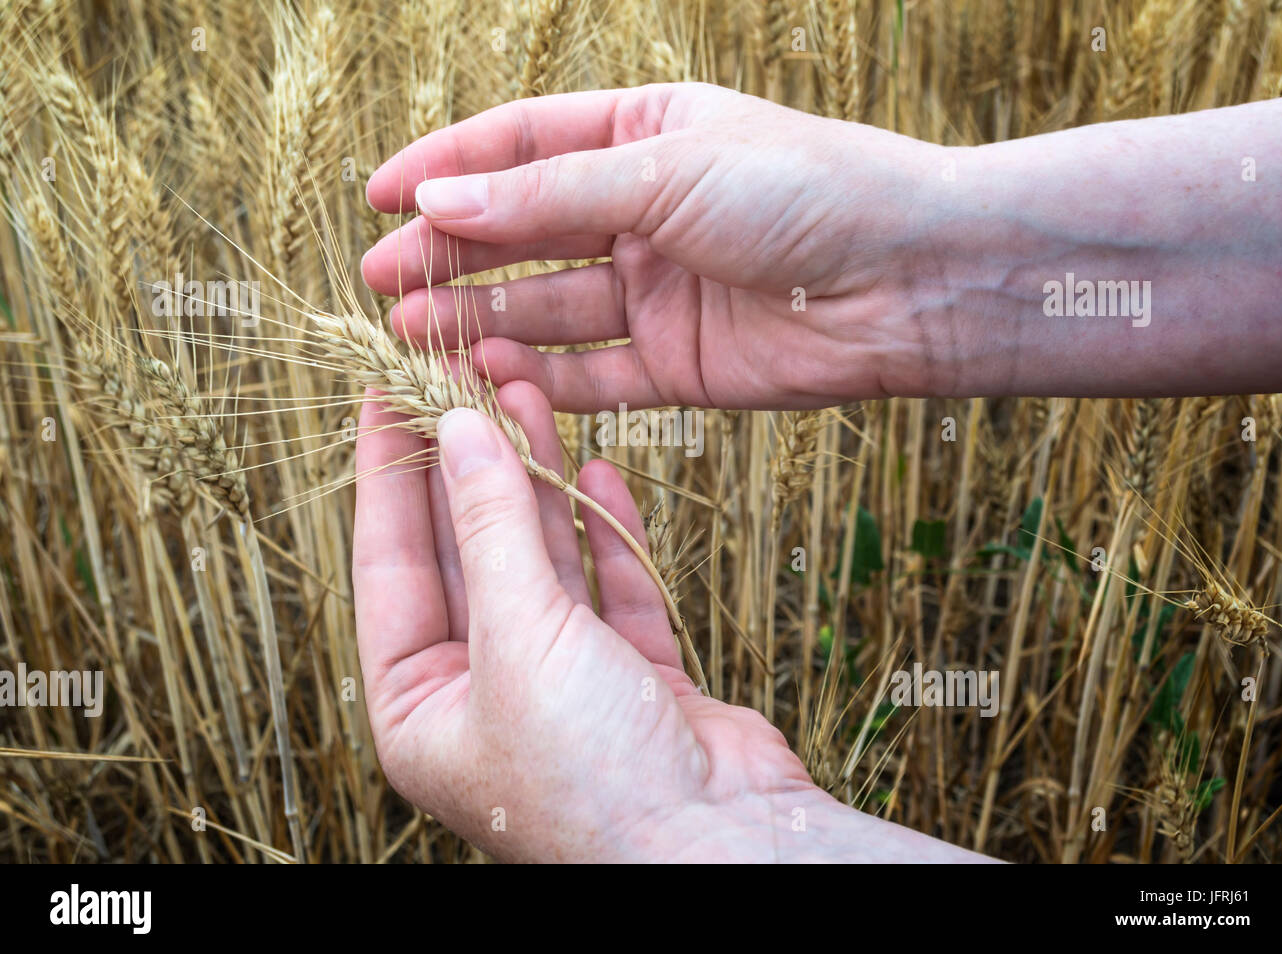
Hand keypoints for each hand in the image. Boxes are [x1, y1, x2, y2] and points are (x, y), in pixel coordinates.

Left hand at [352, 382, 988, 860]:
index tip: (381, 395)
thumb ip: (491, 528)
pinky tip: (593, 473)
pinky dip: (601, 534)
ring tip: (528, 399)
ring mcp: (559, 683)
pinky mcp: (630, 678)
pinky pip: (606, 588)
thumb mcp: (519, 638)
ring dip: (533, 483)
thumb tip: (459, 433)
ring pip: (537, 561)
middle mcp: (481, 693)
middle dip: (466, 465)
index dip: (383, 474)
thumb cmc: (594, 774)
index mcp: (419, 707)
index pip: (387, 564)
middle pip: (464, 552)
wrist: (722, 847)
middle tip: (463, 380)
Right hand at [361, 83, 951, 411]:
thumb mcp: (665, 169)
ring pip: (551, 308)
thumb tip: (438, 200)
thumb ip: (549, 193)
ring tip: (413, 333)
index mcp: (643, 136)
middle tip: (378, 282)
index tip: (375, 197)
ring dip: (482, 319)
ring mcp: (660, 291)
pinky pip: (596, 374)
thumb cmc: (805, 189)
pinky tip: (489, 374)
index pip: (521, 146)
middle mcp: (645, 213)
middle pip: (524, 233)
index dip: (446, 169)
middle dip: (450, 255)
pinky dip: (543, 376)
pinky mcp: (680, 364)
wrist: (910, 279)